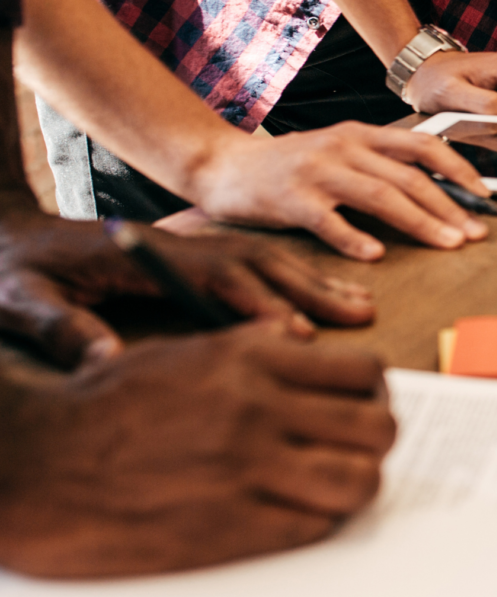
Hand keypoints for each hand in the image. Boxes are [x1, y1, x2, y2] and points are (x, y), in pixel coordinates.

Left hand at [0, 212, 371, 367]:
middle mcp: (179, 247)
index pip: (215, 279)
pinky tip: (324, 295)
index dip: (257, 306)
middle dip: (311, 291)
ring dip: (316, 283)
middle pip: (258, 264)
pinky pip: (257, 265)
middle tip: (357, 317)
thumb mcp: (20, 298)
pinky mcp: (192, 257)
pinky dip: (299, 278)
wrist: (4, 234)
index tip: (294, 335)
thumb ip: (59, 327)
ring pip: (267, 261)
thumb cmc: (11, 271)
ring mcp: (190, 249)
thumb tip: (105, 362)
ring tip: (361, 306)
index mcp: (144, 254)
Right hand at [0, 324, 394, 576]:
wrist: (37, 461)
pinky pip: (313, 525)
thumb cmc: (105, 409)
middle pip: (377, 427)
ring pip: (360, 480)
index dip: (373, 394)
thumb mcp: (185, 355)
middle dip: (376, 441)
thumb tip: (310, 357)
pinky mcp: (230, 525)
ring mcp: (248, 469)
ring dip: (355, 485)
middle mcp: (260, 409)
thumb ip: (254, 354)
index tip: (361, 408)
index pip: (364, 372)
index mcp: (252, 360)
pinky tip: (291, 513)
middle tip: (355, 451)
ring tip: (332, 487)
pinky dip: (315, 521)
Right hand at [186, 123, 492, 260]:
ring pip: (379, 195)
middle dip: (449, 207)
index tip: (485, 197)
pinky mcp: (289, 198)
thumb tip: (438, 192)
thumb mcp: (340, 154)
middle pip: (409, 177)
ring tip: (446, 244)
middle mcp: (343, 147)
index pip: (424, 147)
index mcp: (361, 135)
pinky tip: (375, 254)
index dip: (459, 170)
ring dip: (419, 222)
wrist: (222, 166)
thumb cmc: (289, 167)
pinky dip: (353, 238)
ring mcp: (317, 171)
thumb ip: (381, 167)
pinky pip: (328, 220)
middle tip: (474, 234)